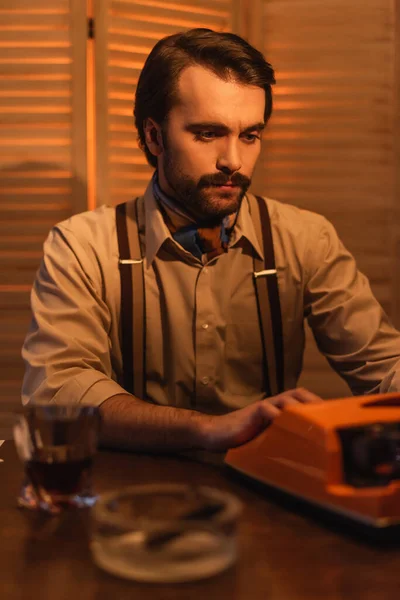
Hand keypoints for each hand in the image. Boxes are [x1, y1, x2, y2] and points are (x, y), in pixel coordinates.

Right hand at [201, 387, 321, 452]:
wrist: (216, 433)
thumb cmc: (244, 439)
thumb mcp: (269, 439)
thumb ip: (284, 438)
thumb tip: (307, 454)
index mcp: (280, 409)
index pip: (304, 400)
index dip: (319, 405)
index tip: (335, 416)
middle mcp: (274, 404)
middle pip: (299, 393)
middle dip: (315, 401)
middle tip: (328, 416)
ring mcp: (264, 407)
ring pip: (287, 399)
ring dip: (301, 408)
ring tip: (314, 420)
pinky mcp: (252, 412)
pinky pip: (267, 409)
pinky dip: (278, 415)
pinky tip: (286, 425)